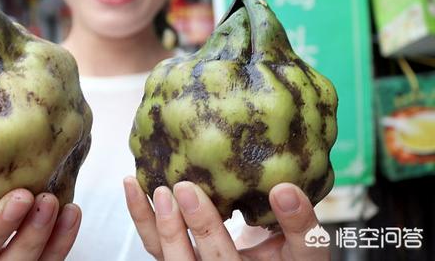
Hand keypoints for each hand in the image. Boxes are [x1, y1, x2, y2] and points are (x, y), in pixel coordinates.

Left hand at [124, 177, 328, 259]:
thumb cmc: (282, 257)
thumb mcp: (302, 247)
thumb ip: (300, 223)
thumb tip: (284, 188)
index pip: (283, 254)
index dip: (285, 225)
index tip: (281, 190)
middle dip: (202, 227)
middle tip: (188, 190)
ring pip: (176, 259)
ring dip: (165, 226)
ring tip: (161, 190)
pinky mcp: (174, 259)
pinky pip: (154, 245)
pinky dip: (142, 215)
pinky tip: (133, 184)